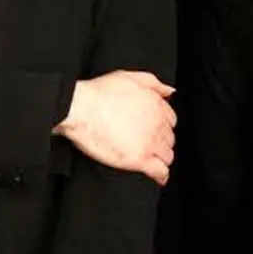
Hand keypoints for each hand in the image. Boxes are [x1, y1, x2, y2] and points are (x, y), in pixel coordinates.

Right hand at [54, 70, 176, 184]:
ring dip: (161, 158)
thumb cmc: (99, 93)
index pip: (170, 120)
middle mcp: (157, 124)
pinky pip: (160, 172)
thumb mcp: (129, 77)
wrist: (82, 109)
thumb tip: (169, 92)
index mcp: (156, 105)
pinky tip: (157, 176)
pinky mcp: (139, 159)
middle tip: (147, 144)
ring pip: (167, 156)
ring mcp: (150, 142)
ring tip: (151, 160)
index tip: (153, 129)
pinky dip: (161, 175)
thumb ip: (154, 84)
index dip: (161, 126)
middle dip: (161, 142)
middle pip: (169, 138)